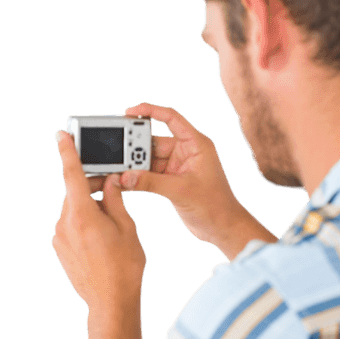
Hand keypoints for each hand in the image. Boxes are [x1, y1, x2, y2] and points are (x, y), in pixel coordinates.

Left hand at [52, 129, 145, 312]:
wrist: (110, 303)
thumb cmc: (124, 267)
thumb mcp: (127, 227)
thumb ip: (116, 200)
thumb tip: (111, 182)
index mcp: (81, 215)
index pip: (71, 174)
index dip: (67, 152)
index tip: (62, 135)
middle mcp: (64, 224)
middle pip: (75, 193)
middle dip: (93, 187)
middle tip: (113, 186)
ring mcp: (59, 238)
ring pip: (74, 210)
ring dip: (90, 208)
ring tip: (112, 223)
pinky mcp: (60, 249)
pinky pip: (71, 226)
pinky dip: (85, 222)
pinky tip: (102, 237)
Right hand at [115, 103, 275, 255]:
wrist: (222, 228)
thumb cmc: (214, 206)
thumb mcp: (181, 191)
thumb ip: (151, 183)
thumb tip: (125, 177)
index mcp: (195, 144)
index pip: (171, 118)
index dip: (150, 111)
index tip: (129, 112)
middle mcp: (185, 151)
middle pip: (154, 140)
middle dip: (135, 145)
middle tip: (118, 152)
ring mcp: (176, 166)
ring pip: (148, 158)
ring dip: (133, 164)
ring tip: (117, 169)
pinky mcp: (169, 180)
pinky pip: (148, 173)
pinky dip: (136, 177)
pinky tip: (123, 181)